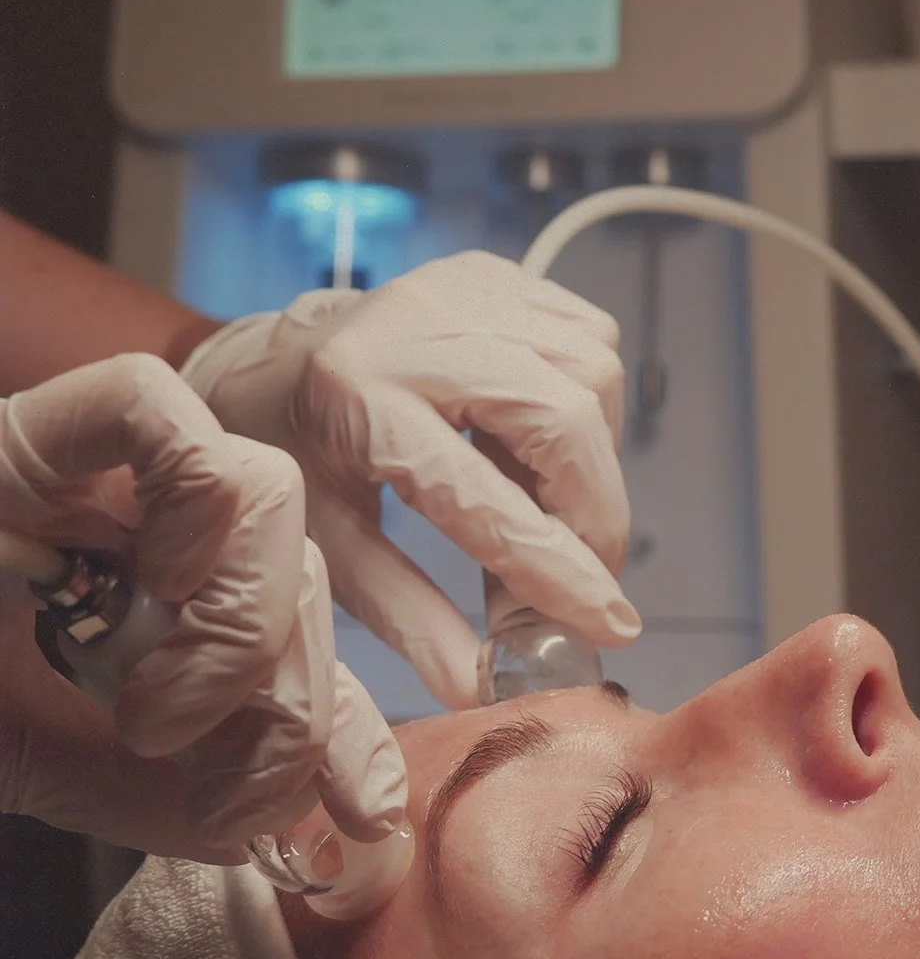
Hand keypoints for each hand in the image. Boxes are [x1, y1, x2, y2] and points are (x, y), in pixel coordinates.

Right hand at [0, 354, 403, 852]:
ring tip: (159, 710)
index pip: (296, 634)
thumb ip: (165, 793)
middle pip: (297, 570)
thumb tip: (286, 831)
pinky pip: (153, 413)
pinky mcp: (30, 425)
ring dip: (240, 624)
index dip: (350, 722)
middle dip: (289, 698)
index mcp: (153, 591)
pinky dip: (182, 507)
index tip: (361, 816)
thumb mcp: (54, 760)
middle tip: (220, 782)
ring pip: (262, 492)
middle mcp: (138, 517)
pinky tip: (145, 585)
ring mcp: (90, 463)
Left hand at [181, 251, 639, 707]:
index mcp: (355, 402)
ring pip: (591, 373)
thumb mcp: (330, 546)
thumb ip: (407, 616)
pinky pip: (589, 338)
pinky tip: (543, 441)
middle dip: (595, 511)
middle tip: (588, 571)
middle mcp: (414, 327)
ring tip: (550, 503)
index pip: (483, 499)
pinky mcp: (495, 271)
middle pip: (561, 417)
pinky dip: (587, 406)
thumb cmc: (292, 460)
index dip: (557, 570)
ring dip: (593, 460)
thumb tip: (481, 686)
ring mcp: (461, 286)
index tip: (610, 625)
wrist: (270, 362)